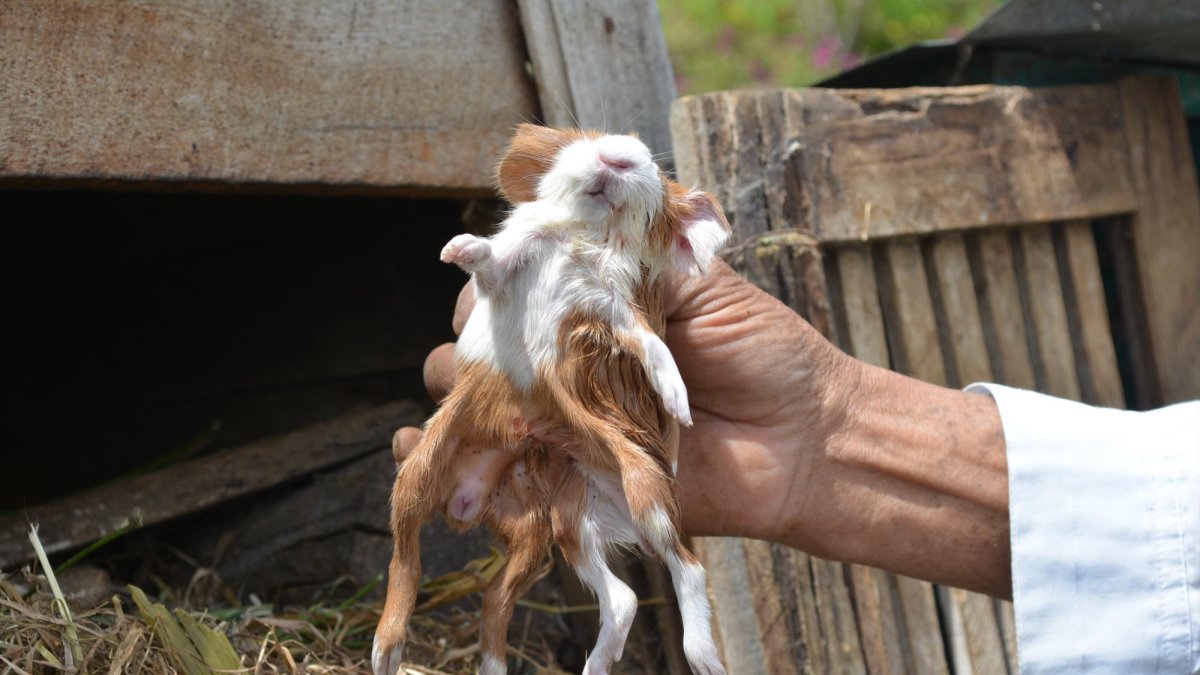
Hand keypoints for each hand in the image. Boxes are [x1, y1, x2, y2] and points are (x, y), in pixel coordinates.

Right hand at [398, 260, 1012, 596]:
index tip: (493, 276)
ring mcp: (568, 423)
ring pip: (482, 412)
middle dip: (475, 347)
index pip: (515, 287)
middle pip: (482, 349)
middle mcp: (569, 362)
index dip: (494, 281)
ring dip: (464, 409)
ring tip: (483, 409)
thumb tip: (570, 225)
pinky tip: (443, 462)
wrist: (806, 443)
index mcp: (594, 308)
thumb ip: (637, 257)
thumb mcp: (701, 280)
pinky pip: (507, 479)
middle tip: (499, 351)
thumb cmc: (764, 352)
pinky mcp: (577, 480)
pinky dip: (467, 473)